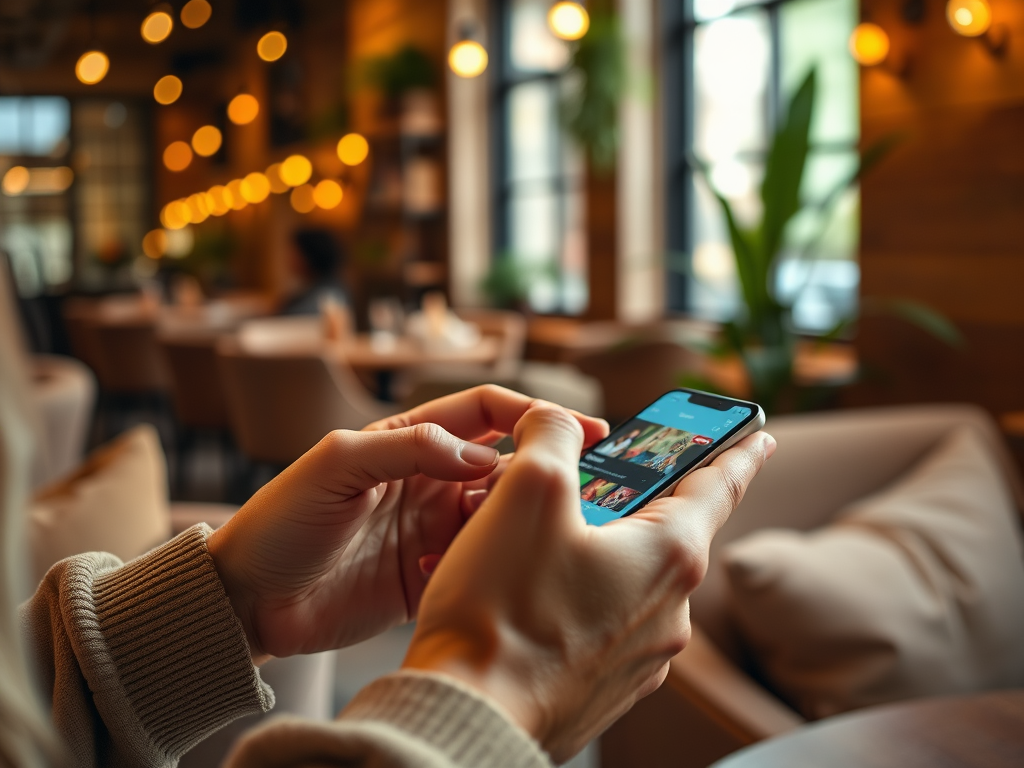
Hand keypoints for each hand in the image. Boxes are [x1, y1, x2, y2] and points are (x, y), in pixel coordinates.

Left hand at [207, 386, 607, 663]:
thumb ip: (409, 448)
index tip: (584, 431)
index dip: (534, 416)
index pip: (487, 413)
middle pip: (504, 468)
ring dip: (520, 525)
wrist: (248, 601)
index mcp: (409, 440)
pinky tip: (489, 577)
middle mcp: (428, 481)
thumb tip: (483, 457)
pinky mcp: (430, 576)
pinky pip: (478, 566)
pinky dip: (493, 568)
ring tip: (539, 539)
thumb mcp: (336, 465)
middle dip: (542, 476)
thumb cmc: (281, 520)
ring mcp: (432, 530)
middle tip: (579, 497)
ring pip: (499, 518)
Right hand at [403, 403, 774, 761]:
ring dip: (594, 548)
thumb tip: (554, 421)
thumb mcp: (528, 492)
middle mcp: (669, 610)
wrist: (469, 714)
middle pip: (664, 528)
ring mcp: (641, 655)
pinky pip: (602, 618)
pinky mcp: (606, 683)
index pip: (720, 484)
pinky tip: (527, 592)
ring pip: (628, 575)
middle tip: (591, 477)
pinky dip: (576, 593)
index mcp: (669, 555)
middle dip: (629, 497)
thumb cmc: (501, 611)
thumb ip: (552, 435)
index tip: (760, 435)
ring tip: (533, 539)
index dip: (739, 450)